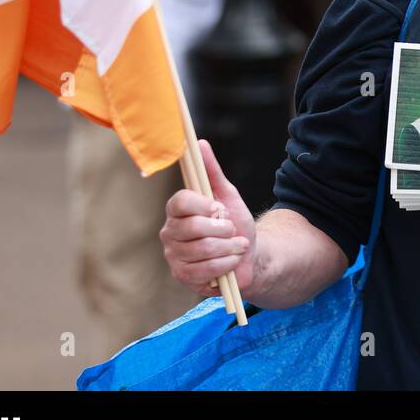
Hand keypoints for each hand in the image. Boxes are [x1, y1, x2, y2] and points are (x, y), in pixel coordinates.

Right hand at [160, 140, 256, 296]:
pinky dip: (227, 263)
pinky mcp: (182, 276)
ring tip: (238, 245)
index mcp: (178, 210)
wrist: (249, 256)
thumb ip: (212, 171)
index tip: (219, 208)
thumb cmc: (236, 223)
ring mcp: (174, 255)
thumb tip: (200, 143)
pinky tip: (233, 261)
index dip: (201, 205)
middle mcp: (170, 231)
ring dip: (229, 247)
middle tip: (233, 229)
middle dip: (222, 229)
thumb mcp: (228, 195)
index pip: (179, 202)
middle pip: (191, 227)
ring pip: (201, 249)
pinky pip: (205, 269)